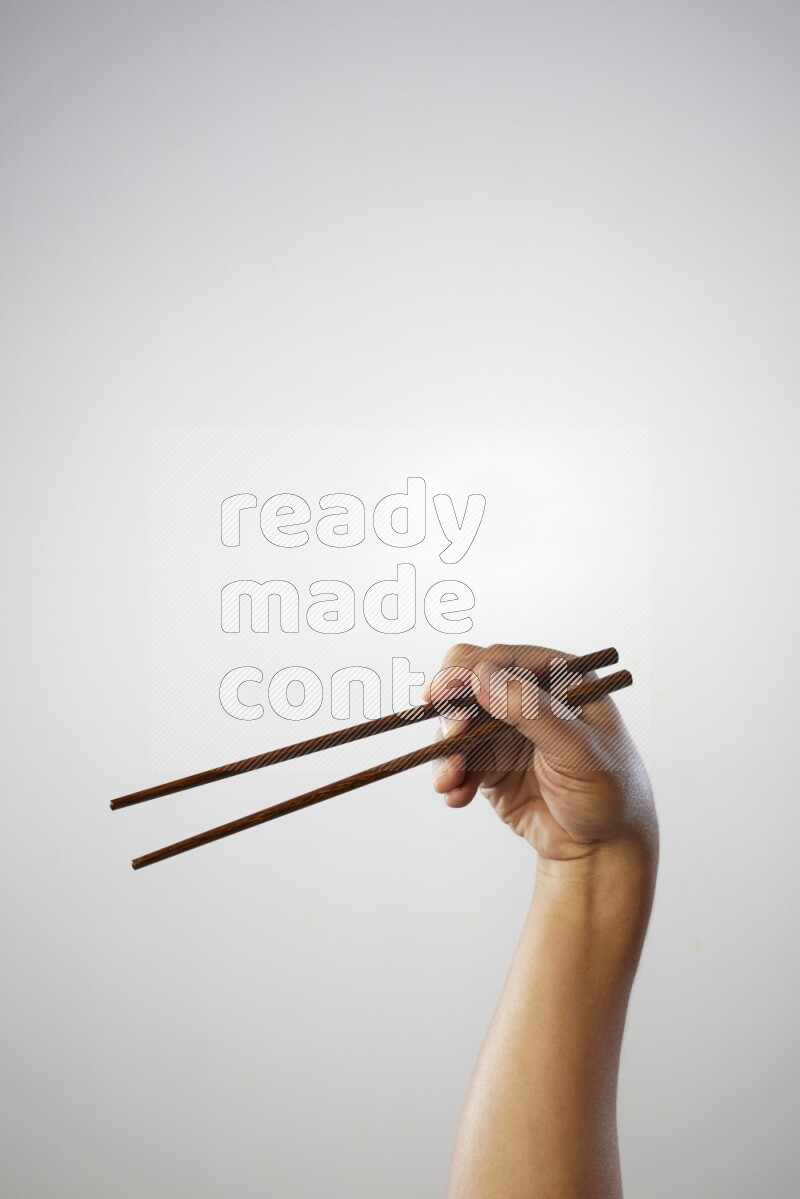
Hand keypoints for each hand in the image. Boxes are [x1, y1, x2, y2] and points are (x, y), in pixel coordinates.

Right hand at [426, 642, 656, 863]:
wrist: (603, 848)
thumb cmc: (609, 791)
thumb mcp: (577, 749)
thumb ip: (532, 710)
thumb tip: (483, 675)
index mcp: (558, 680)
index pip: (502, 659)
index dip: (466, 670)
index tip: (442, 693)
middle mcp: (529, 699)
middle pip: (469, 688)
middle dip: (453, 714)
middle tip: (451, 739)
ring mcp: (506, 732)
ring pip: (457, 726)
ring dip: (447, 751)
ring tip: (449, 781)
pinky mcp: (491, 765)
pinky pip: (457, 761)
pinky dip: (450, 777)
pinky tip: (456, 796)